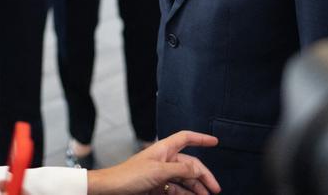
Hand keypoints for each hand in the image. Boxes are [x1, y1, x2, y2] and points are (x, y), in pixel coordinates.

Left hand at [86, 131, 220, 194]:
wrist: (111, 190)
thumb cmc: (129, 176)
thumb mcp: (158, 171)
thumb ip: (180, 170)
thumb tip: (198, 170)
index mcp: (164, 149)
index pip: (186, 138)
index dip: (200, 138)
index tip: (215, 141)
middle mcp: (164, 160)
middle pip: (190, 164)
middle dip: (204, 175)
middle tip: (216, 188)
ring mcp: (161, 174)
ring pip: (185, 179)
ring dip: (196, 188)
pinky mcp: (157, 187)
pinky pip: (176, 189)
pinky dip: (186, 194)